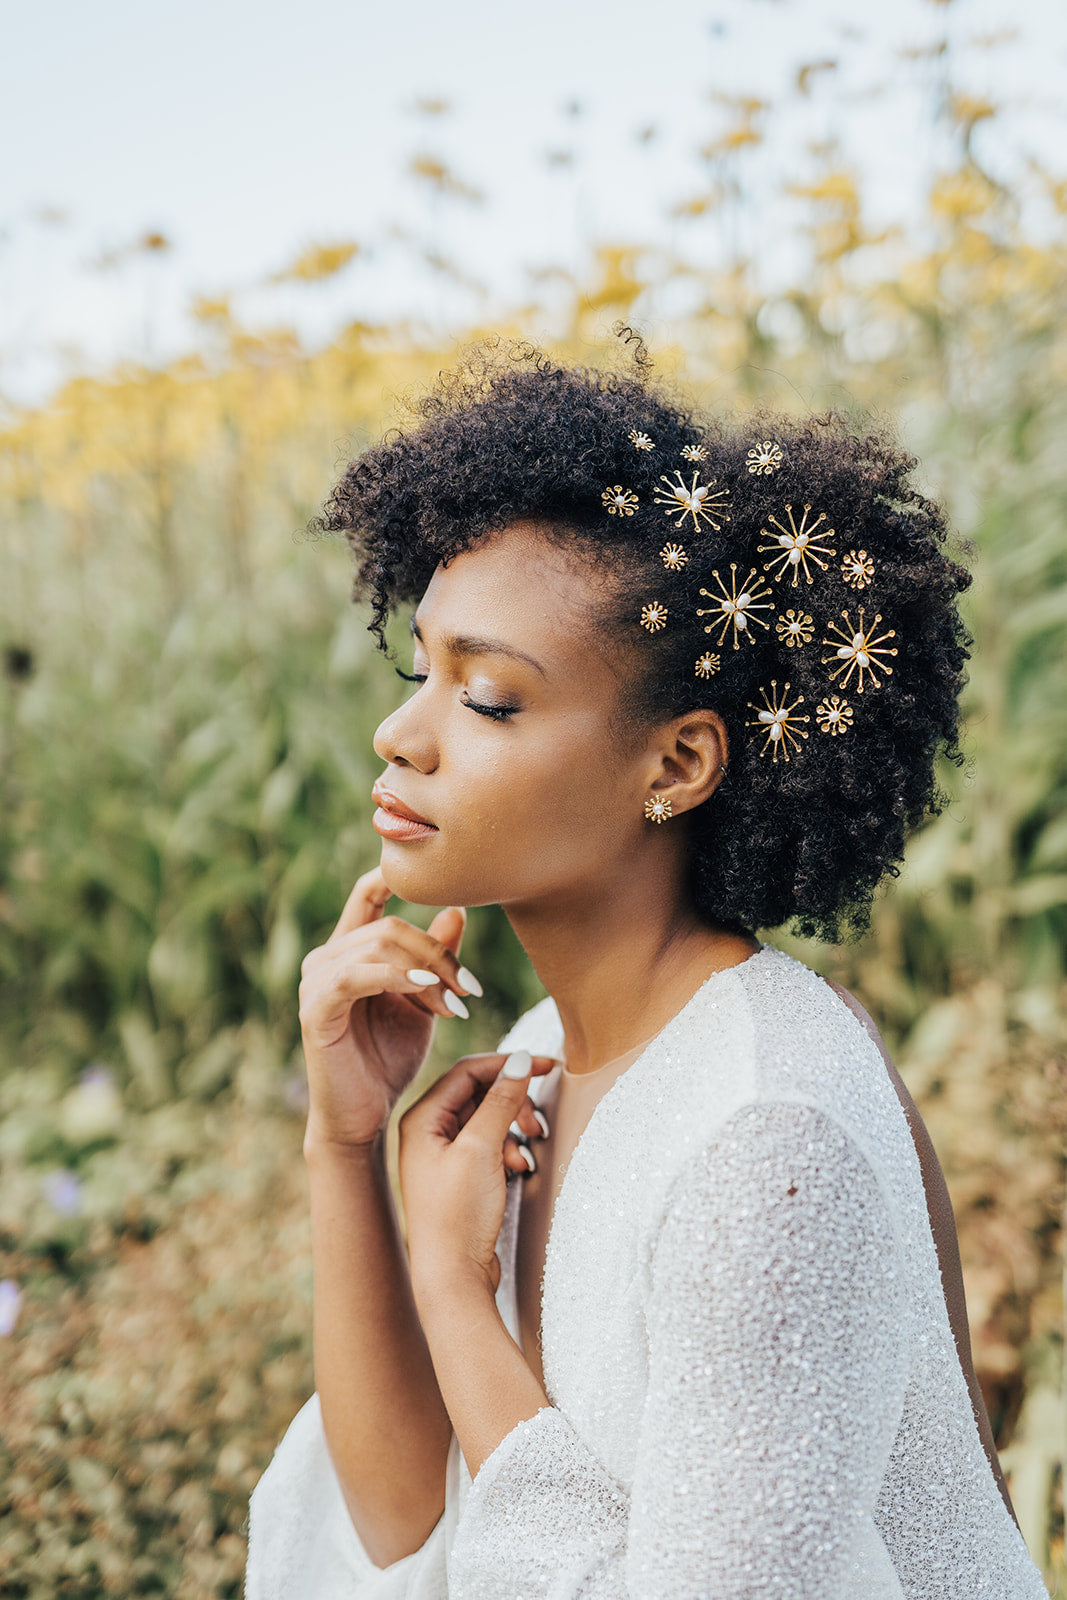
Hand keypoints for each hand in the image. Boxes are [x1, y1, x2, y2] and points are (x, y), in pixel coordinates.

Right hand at [298, 866, 480, 1149]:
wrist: (363, 1117)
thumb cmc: (389, 1059)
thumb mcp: (424, 1001)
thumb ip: (436, 957)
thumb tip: (458, 910)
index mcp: (349, 950)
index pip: (368, 894)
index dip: (396, 876)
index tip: (442, 879)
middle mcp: (325, 958)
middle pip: (392, 925)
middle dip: (439, 954)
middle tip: (470, 989)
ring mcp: (315, 982)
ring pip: (379, 944)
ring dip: (428, 969)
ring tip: (456, 1003)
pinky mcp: (315, 1009)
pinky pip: (357, 975)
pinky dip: (397, 977)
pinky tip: (427, 991)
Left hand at [399, 1051, 555, 1297]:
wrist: (453, 1278)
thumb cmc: (458, 1215)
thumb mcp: (482, 1149)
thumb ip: (501, 1101)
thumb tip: (518, 1061)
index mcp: (421, 1119)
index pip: (468, 1070)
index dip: (507, 1065)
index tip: (546, 1066)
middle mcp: (427, 1133)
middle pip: (480, 1094)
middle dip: (514, 1103)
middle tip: (537, 1122)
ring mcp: (443, 1156)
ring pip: (488, 1120)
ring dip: (515, 1128)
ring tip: (530, 1149)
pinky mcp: (460, 1177)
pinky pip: (490, 1145)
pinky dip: (510, 1150)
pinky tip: (520, 1168)